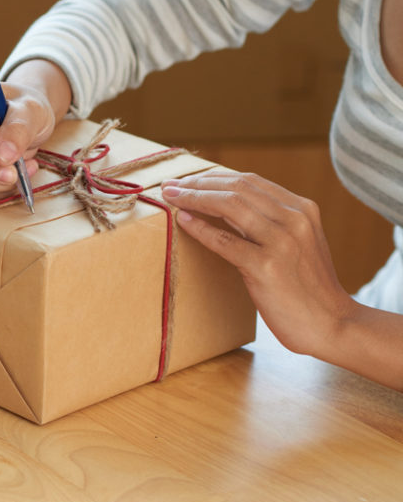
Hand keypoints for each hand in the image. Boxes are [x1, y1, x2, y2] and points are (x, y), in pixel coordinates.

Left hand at [160, 171, 354, 357]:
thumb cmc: (307, 287)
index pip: (250, 181)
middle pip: (237, 187)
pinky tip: (182, 220)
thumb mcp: (298, 243)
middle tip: (171, 185)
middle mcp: (295, 219)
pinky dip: (200, 228)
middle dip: (198, 183)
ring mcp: (282, 242)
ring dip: (194, 198)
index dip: (214, 177)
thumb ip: (272, 223)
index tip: (188, 180)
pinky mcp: (267, 267)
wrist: (332, 324)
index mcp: (302, 209)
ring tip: (170, 197)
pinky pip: (225, 241)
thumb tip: (226, 207)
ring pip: (230, 206)